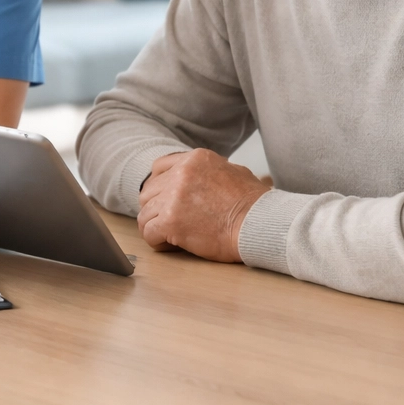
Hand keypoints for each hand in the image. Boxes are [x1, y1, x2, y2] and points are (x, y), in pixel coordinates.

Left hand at [137, 149, 270, 261]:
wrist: (258, 224)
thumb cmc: (253, 204)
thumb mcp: (234, 172)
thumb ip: (211, 171)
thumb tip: (205, 177)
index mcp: (194, 159)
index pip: (159, 168)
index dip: (160, 187)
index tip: (166, 200)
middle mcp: (181, 173)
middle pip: (149, 191)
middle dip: (156, 208)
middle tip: (169, 221)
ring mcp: (173, 196)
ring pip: (145, 213)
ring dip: (155, 225)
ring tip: (170, 235)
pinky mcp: (170, 220)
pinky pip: (148, 232)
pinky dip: (156, 241)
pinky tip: (170, 245)